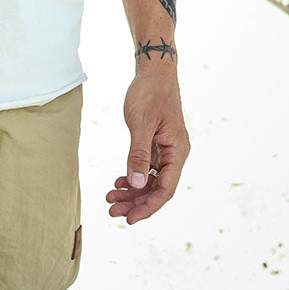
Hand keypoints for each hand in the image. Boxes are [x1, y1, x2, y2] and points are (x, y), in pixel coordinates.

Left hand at [106, 67, 189, 224]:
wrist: (154, 71)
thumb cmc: (149, 93)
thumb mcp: (141, 124)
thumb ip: (138, 154)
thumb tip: (137, 183)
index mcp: (178, 151)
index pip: (165, 190)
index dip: (148, 207)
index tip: (129, 219)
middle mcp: (175, 154)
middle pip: (157, 188)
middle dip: (136, 202)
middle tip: (112, 211)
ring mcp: (166, 149)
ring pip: (151, 179)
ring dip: (132, 191)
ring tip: (110, 198)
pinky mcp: (157, 143)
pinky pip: (147, 167)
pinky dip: (133, 175)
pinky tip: (118, 181)